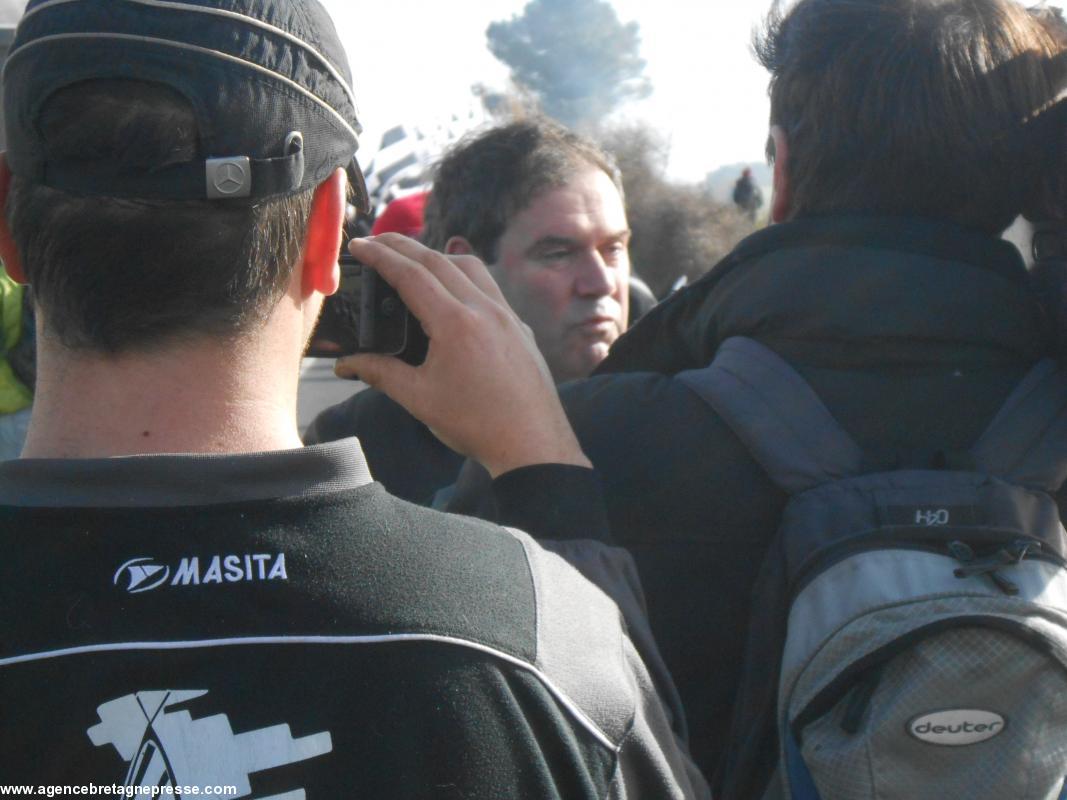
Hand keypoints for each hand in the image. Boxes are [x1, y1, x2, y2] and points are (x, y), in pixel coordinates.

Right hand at [335, 234, 590, 477]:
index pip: (411, 274)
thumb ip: (380, 373)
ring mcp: (507, 315)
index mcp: (456, 323)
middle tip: (376, 241)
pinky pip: (490, 287)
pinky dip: (465, 276)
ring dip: (437, 256)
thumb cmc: (477, 425)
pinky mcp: (520, 327)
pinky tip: (453, 291)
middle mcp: (485, 309)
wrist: (533, 445)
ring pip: (470, 267)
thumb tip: (347, 363)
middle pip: (438, 260)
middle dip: (403, 246)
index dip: (381, 255)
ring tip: (412, 260)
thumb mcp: (419, 399)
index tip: (359, 244)